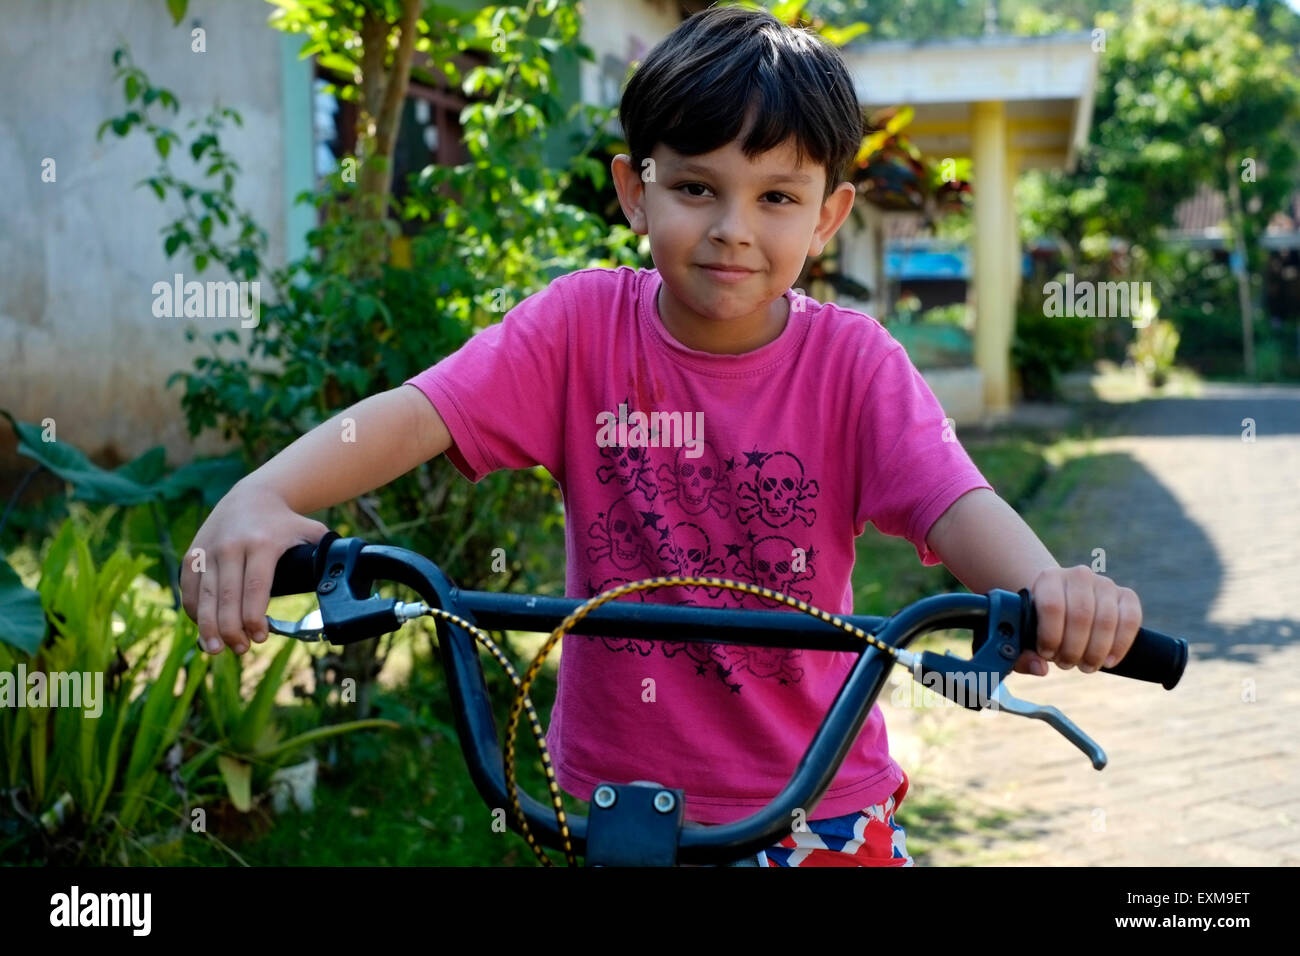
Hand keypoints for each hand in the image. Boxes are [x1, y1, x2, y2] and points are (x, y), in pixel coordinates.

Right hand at [179, 480, 328, 655]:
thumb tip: (346, 578)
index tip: (260, 637)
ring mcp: (209, 550)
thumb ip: (327, 552)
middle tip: (241, 649)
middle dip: (232, 630)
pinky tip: (204, 628)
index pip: (255, 588)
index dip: (254, 618)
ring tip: (218, 649)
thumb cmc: (285, 521)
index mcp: (262, 544)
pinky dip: (194, 611)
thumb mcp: (310, 530)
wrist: (251, 496)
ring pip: (205, 597)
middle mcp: (231, 547)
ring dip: (209, 627)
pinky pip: (189, 589)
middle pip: (228, 598)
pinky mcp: (193, 554)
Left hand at [1013, 565, 1142, 676]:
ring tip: (1086, 666)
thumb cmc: (1042, 624)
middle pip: (1081, 615)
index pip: (1052, 606)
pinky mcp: (1126, 595)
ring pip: (1107, 620)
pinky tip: (1109, 661)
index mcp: (1049, 578)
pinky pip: (1131, 620)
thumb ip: (1022, 654)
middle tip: (1067, 664)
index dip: (1051, 636)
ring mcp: (1105, 584)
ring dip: (1096, 651)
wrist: (1065, 603)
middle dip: (1074, 648)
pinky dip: (1121, 645)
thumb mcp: (1025, 636)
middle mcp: (1079, 575)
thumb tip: (1039, 668)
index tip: (1047, 655)